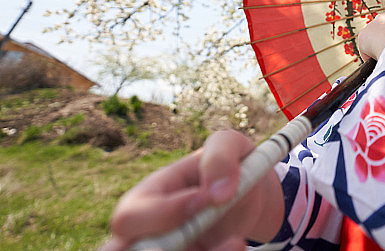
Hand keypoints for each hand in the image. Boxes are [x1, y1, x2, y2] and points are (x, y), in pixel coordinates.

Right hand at [101, 130, 283, 250]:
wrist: (253, 193)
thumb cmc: (231, 163)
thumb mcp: (229, 145)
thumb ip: (220, 156)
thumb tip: (216, 193)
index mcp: (149, 195)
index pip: (131, 216)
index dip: (165, 214)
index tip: (205, 200)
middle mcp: (148, 230)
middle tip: (191, 243)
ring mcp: (171, 247)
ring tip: (235, 241)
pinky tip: (236, 243)